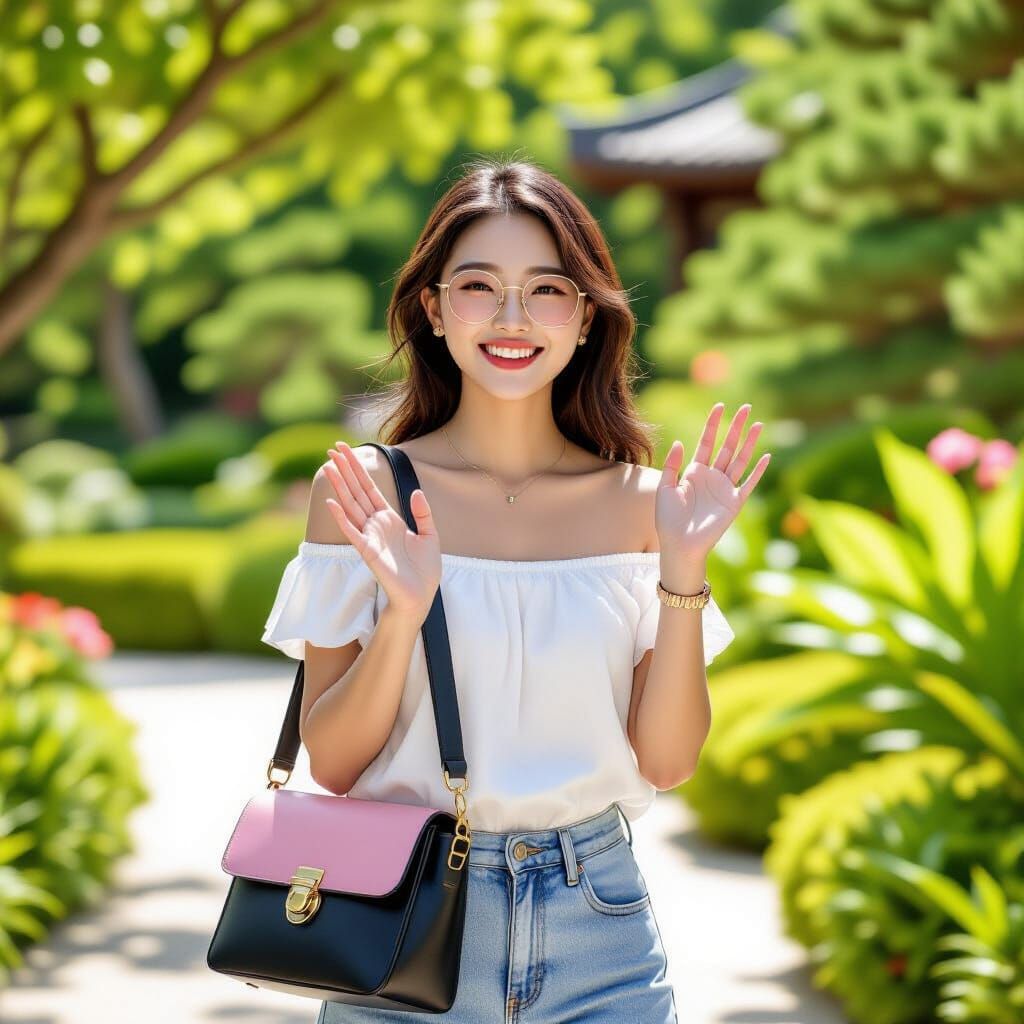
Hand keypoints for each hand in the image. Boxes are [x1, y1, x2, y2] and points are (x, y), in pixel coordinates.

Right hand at [323, 442, 441, 620]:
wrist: (421, 596)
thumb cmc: (424, 571)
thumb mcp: (430, 535)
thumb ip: (423, 513)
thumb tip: (416, 492)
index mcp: (389, 519)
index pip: (369, 488)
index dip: (359, 469)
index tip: (346, 450)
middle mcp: (375, 525)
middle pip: (357, 492)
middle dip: (346, 470)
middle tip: (332, 449)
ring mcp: (370, 537)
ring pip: (351, 506)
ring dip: (340, 487)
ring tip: (328, 467)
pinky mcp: (368, 552)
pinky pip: (352, 531)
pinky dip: (342, 517)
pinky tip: (332, 502)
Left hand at [656, 403, 769, 563]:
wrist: (679, 544)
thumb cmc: (668, 519)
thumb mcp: (665, 488)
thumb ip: (672, 465)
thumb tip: (680, 442)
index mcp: (694, 472)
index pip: (706, 442)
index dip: (713, 425)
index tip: (719, 407)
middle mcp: (712, 477)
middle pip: (727, 446)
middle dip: (736, 427)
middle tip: (747, 407)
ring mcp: (724, 489)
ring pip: (740, 460)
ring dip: (750, 443)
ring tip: (759, 424)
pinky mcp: (734, 503)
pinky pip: (748, 483)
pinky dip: (758, 471)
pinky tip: (766, 457)